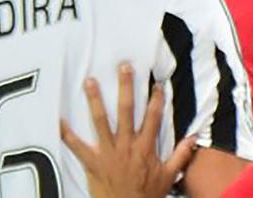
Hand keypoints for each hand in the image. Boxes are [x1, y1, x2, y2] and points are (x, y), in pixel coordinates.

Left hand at [61, 63, 195, 197]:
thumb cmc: (147, 194)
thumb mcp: (169, 176)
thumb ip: (181, 155)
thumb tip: (193, 137)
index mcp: (145, 148)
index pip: (152, 118)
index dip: (156, 99)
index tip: (156, 83)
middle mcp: (126, 145)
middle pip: (125, 111)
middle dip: (125, 88)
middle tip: (123, 67)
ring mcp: (107, 153)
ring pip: (100, 122)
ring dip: (95, 101)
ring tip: (90, 81)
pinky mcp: (92, 162)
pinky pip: (77, 147)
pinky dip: (67, 134)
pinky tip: (58, 120)